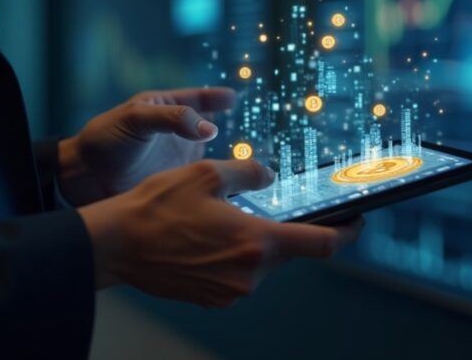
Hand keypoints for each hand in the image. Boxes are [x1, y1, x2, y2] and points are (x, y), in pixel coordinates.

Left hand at [58, 87, 235, 204]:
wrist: (84, 178)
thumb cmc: (104, 140)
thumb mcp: (137, 118)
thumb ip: (174, 119)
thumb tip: (211, 129)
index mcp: (164, 109)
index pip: (196, 98)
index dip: (216, 97)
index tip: (235, 96)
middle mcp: (175, 134)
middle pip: (209, 127)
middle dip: (231, 129)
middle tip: (255, 132)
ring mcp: (176, 158)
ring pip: (209, 155)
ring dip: (227, 160)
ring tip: (251, 165)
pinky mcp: (175, 182)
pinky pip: (200, 180)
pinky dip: (215, 182)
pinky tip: (231, 186)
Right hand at [77, 159, 363, 306]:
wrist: (115, 246)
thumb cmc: (158, 207)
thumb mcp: (207, 173)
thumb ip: (249, 173)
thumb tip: (269, 176)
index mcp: (257, 243)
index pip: (323, 245)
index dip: (346, 232)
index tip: (356, 221)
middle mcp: (250, 275)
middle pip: (288, 251)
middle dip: (284, 229)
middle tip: (264, 207)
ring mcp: (231, 292)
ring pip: (261, 263)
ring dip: (253, 242)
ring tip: (221, 219)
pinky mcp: (212, 299)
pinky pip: (237, 275)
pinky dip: (233, 256)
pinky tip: (207, 238)